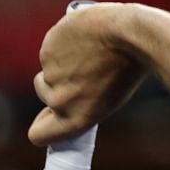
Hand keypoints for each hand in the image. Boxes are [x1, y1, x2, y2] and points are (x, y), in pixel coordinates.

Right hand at [27, 2, 147, 144]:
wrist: (131, 34)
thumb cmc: (131, 66)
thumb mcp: (111, 95)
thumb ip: (84, 102)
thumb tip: (70, 96)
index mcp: (76, 119)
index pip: (39, 134)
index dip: (42, 125)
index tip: (48, 116)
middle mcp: (58, 101)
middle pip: (45, 93)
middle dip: (58, 82)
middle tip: (85, 68)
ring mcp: (50, 75)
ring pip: (48, 69)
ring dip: (61, 61)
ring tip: (91, 50)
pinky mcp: (46, 51)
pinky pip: (50, 48)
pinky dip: (63, 42)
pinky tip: (84, 37)